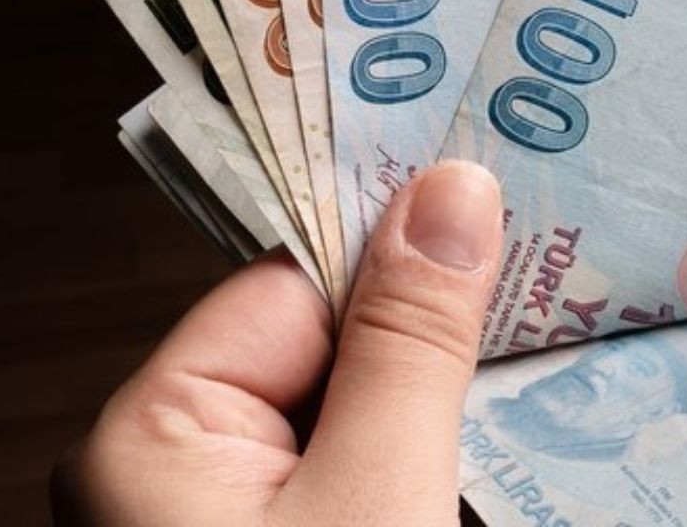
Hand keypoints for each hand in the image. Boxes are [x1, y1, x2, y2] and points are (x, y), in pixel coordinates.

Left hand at [51, 161, 501, 524]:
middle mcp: (165, 470)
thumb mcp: (376, 494)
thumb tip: (451, 192)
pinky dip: (411, 469)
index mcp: (147, 435)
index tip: (497, 210)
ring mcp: (214, 517)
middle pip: (322, 350)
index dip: (397, 254)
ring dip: (427, 414)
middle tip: (539, 292)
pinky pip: (347, 475)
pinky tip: (469, 469)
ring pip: (347, 418)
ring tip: (524, 376)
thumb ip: (409, 345)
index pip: (290, 287)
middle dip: (422, 341)